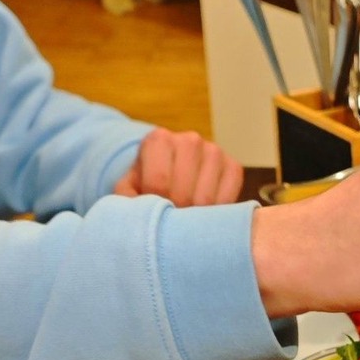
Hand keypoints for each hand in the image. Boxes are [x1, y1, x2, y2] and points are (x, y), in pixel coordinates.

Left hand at [115, 129, 243, 207]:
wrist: (170, 172)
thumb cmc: (147, 184)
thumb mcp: (128, 190)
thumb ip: (126, 201)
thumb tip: (136, 218)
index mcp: (159, 139)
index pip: (159, 183)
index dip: (155, 206)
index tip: (153, 211)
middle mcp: (189, 140)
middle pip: (183, 193)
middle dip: (175, 214)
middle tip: (170, 220)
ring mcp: (215, 151)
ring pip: (206, 200)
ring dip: (195, 217)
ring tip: (185, 216)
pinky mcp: (233, 166)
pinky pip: (227, 201)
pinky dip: (215, 215)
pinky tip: (203, 213)